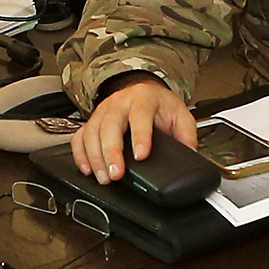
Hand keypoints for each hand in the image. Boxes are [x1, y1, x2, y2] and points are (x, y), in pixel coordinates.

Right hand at [69, 80, 197, 182]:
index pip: (140, 116)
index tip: (141, 156)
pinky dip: (80, 155)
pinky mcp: (92, 121)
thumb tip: (189, 157)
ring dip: (95, 158)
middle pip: (110, 125)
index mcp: (144, 98)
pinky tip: (87, 169)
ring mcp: (103, 110)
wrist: (143, 90)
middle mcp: (120, 102)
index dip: (140, 136)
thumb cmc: (160, 105)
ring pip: (92, 132)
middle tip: (116, 175)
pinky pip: (80, 137)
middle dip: (111, 152)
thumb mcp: (180, 115)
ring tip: (104, 178)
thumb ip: (186, 136)